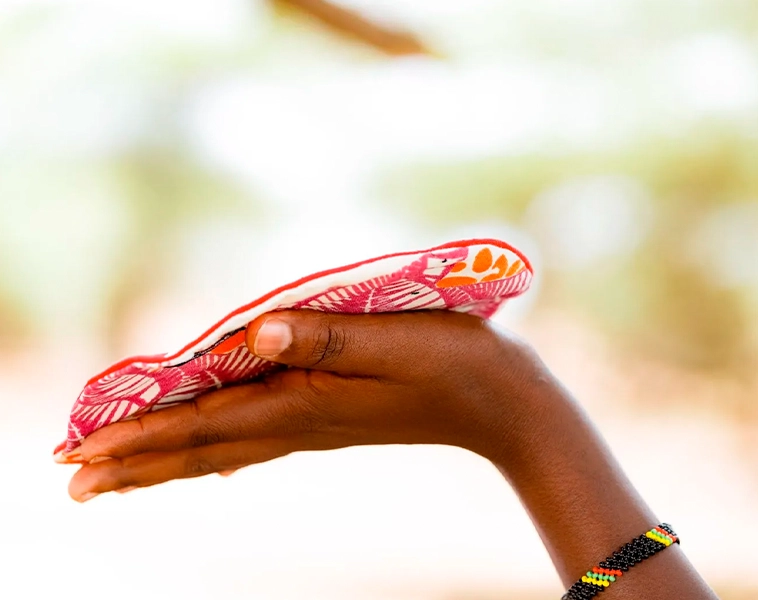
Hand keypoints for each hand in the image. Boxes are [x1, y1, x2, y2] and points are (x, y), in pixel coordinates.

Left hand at [67, 310, 546, 501]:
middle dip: (134, 461)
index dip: (138, 435)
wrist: (501, 404)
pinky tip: (210, 460)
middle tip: (72, 481)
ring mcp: (314, 425)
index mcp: (303, 401)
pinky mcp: (330, 418)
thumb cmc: (453, 363)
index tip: (78, 455)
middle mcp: (298, 421)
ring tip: (120, 475)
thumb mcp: (391, 341)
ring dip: (166, 459)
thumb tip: (252, 335)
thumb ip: (322, 337)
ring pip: (222, 447)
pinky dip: (216, 450)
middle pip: (199, 446)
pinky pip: (255, 440)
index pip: (202, 423)